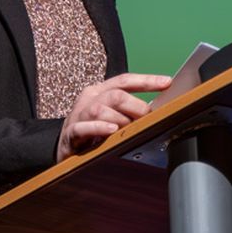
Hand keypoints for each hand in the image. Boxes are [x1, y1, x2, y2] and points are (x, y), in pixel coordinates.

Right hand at [56, 72, 173, 160]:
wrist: (64, 151)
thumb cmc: (92, 134)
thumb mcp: (110, 118)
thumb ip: (129, 112)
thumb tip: (157, 112)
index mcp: (99, 92)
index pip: (124, 81)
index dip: (146, 80)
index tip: (167, 82)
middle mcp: (88, 100)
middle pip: (116, 95)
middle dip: (136, 107)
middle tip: (147, 120)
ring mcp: (78, 116)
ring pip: (101, 109)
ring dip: (120, 120)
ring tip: (128, 131)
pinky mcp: (70, 134)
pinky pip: (83, 127)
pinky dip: (98, 127)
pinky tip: (111, 130)